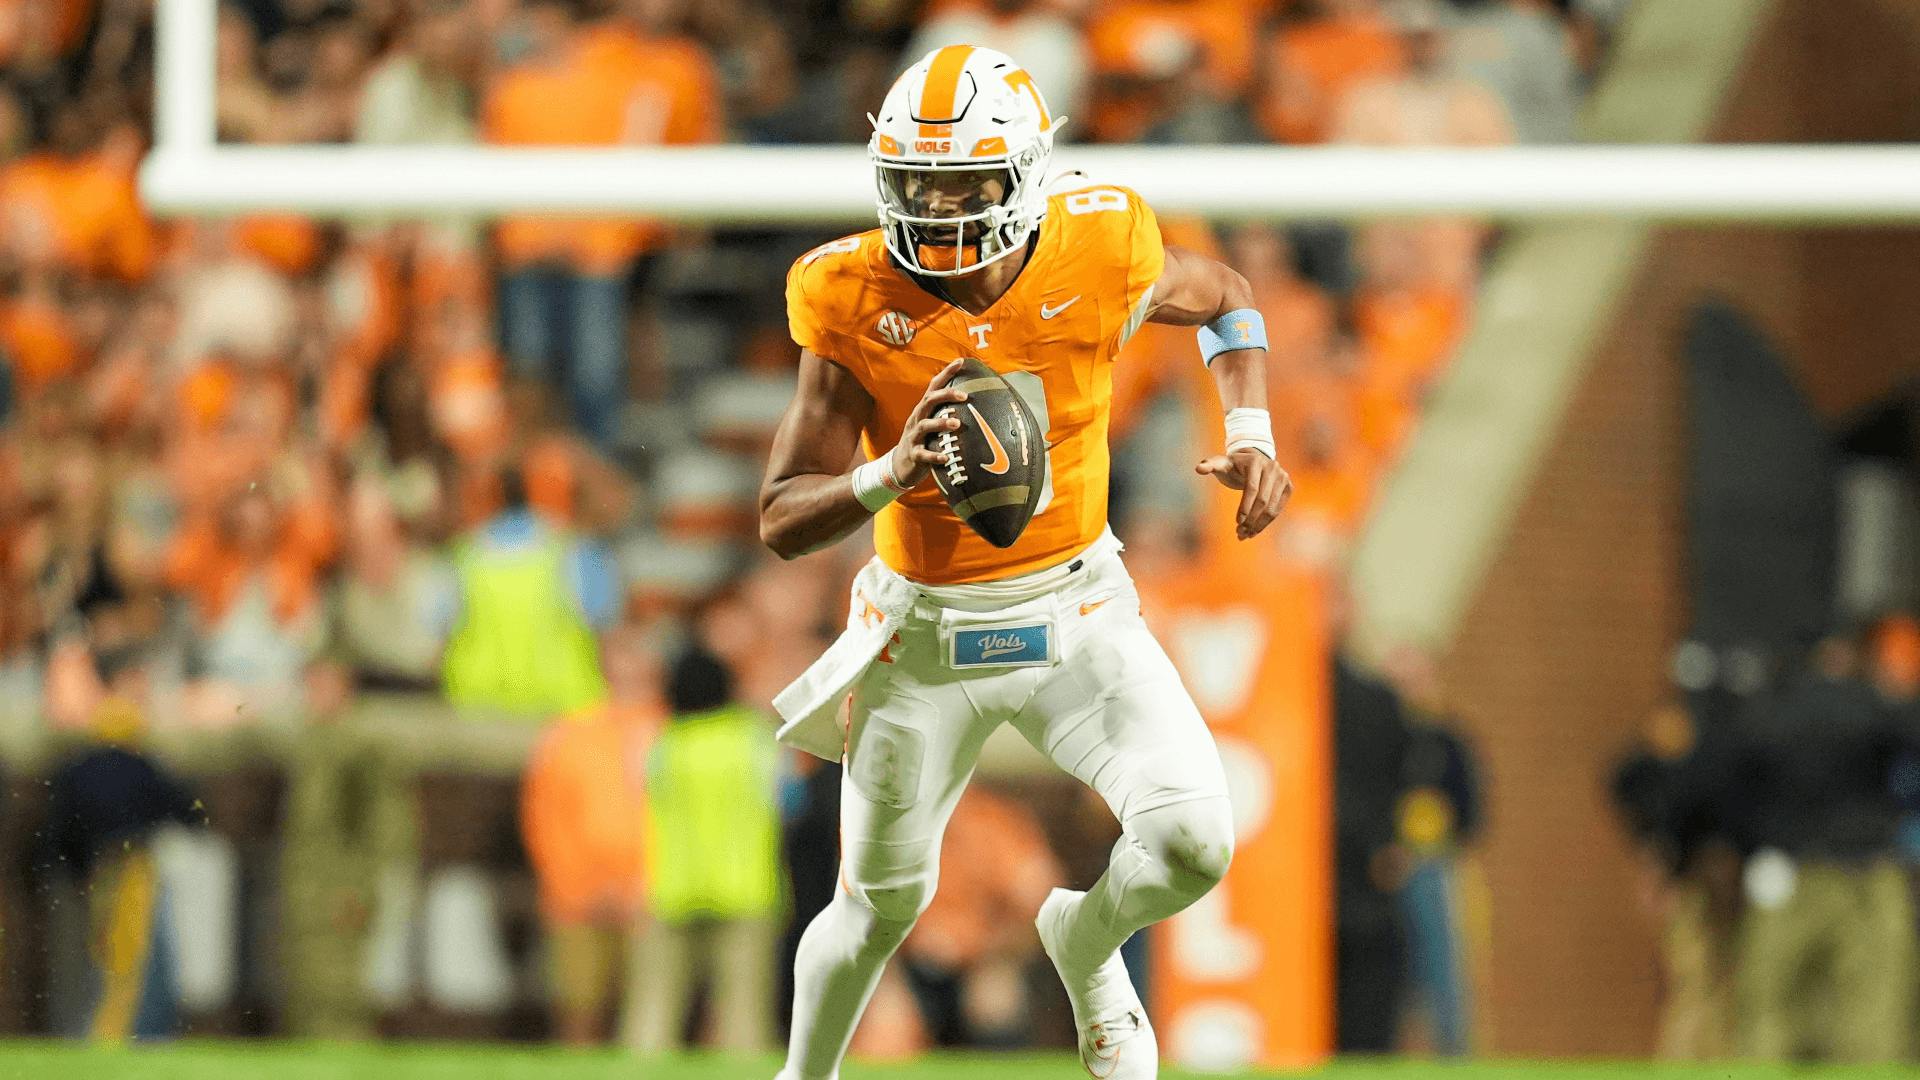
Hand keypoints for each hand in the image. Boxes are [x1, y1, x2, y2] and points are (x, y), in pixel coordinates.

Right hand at [888, 359, 969, 489]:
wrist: (899, 466)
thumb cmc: (924, 442)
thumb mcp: (932, 425)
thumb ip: (947, 414)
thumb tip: (976, 405)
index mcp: (924, 410)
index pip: (934, 387)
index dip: (946, 373)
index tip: (961, 362)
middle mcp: (917, 419)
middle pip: (929, 401)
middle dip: (946, 395)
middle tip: (964, 396)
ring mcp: (914, 437)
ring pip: (925, 426)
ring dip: (941, 423)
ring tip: (957, 424)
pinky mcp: (914, 455)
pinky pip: (924, 454)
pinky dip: (935, 455)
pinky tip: (946, 457)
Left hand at [1195, 448, 1291, 539]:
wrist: (1253, 461)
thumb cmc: (1233, 466)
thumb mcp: (1220, 463)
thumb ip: (1209, 465)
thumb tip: (1198, 469)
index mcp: (1256, 461)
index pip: (1252, 488)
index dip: (1245, 507)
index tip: (1237, 522)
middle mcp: (1273, 467)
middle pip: (1263, 500)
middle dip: (1251, 520)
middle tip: (1240, 533)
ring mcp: (1283, 477)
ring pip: (1272, 507)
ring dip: (1259, 525)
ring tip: (1246, 535)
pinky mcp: (1288, 487)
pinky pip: (1278, 509)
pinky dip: (1267, 522)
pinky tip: (1255, 530)